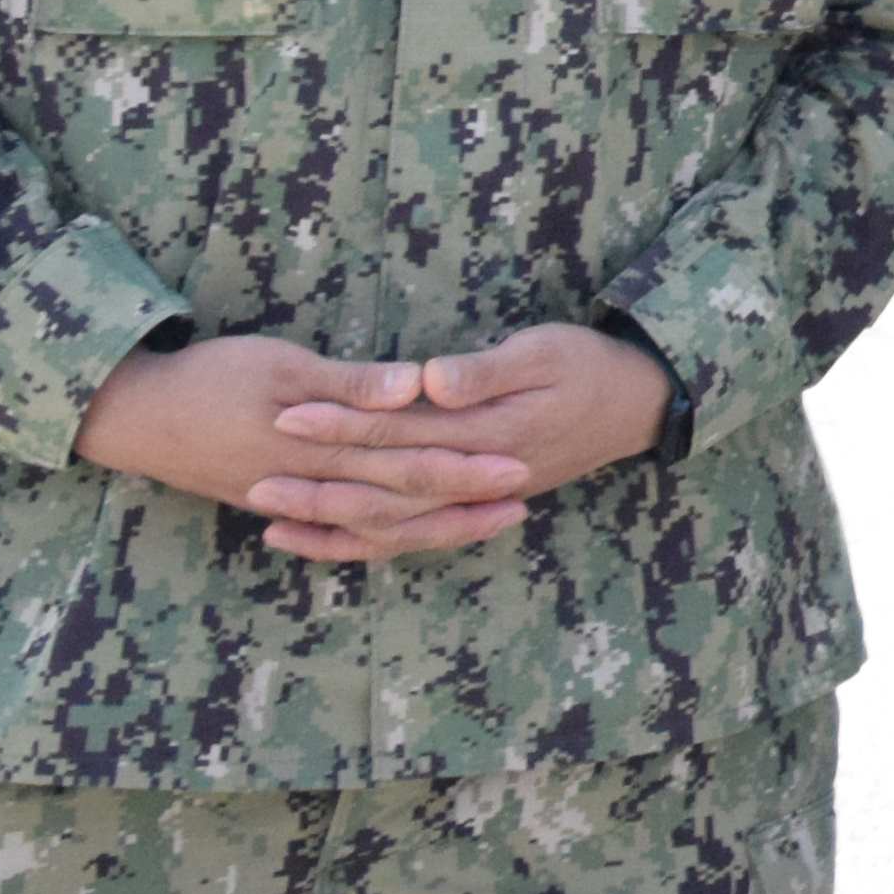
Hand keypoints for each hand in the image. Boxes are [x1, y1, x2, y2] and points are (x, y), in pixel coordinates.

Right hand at [81, 334, 524, 562]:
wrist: (134, 417)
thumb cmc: (208, 377)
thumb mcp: (279, 364)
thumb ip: (349, 382)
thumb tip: (416, 387)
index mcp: (322, 446)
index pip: (409, 460)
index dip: (465, 465)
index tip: (518, 462)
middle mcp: (314, 483)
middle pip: (403, 499)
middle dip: (464, 501)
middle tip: (523, 497)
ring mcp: (296, 500)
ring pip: (377, 523)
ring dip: (432, 523)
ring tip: (486, 520)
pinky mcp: (279, 503)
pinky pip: (338, 532)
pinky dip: (374, 538)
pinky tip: (407, 539)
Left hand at [269, 324, 666, 561]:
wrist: (636, 403)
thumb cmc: (588, 367)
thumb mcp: (546, 352)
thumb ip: (486, 371)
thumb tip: (430, 383)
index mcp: (489, 435)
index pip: (402, 434)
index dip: (344, 425)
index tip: (290, 413)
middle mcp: (474, 478)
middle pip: (385, 488)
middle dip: (319, 483)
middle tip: (256, 475)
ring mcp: (471, 498)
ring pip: (392, 524)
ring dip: (331, 522)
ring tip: (270, 515)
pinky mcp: (468, 503)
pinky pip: (409, 536)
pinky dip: (361, 542)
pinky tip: (318, 538)